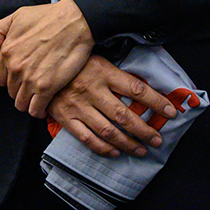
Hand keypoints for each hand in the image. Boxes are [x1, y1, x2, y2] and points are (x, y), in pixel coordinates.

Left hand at [0, 0, 93, 116]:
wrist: (75, 21)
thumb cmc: (49, 17)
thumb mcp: (17, 16)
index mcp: (7, 51)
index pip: (0, 78)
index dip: (11, 78)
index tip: (22, 77)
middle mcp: (15, 67)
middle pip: (11, 91)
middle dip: (21, 89)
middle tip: (33, 84)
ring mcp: (30, 79)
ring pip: (21, 103)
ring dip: (29, 102)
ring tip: (39, 96)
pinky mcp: (46, 87)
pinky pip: (35, 110)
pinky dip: (39, 111)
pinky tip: (45, 105)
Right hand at [46, 54, 181, 157]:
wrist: (38, 66)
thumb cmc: (73, 62)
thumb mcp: (97, 57)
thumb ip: (116, 72)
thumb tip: (142, 85)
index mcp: (104, 72)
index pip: (137, 89)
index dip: (156, 101)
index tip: (171, 111)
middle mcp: (93, 90)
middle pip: (125, 115)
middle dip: (145, 130)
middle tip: (158, 140)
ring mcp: (79, 106)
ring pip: (109, 131)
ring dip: (128, 143)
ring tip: (142, 150)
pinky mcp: (66, 118)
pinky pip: (87, 138)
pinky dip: (103, 148)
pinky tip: (115, 152)